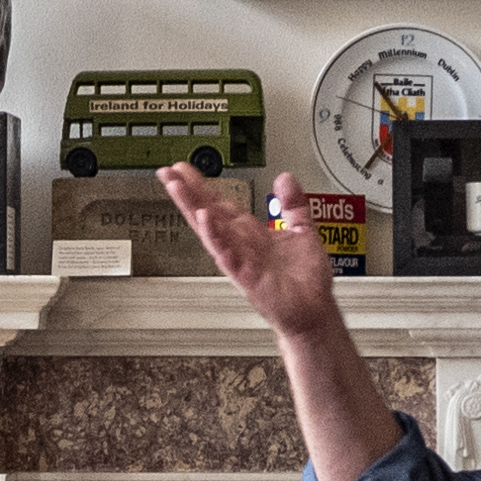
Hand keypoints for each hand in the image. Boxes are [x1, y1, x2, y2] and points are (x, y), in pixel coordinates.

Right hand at [163, 162, 345, 336]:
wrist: (314, 310)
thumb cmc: (305, 280)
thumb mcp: (302, 230)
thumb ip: (293, 203)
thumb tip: (285, 178)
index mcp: (250, 233)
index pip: (220, 204)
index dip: (202, 186)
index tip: (184, 170)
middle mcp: (240, 245)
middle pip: (207, 213)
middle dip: (186, 193)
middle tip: (167, 173)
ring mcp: (240, 260)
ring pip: (210, 230)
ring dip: (192, 208)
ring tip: (176, 188)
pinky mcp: (246, 276)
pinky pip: (226, 253)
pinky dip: (215, 236)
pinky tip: (204, 219)